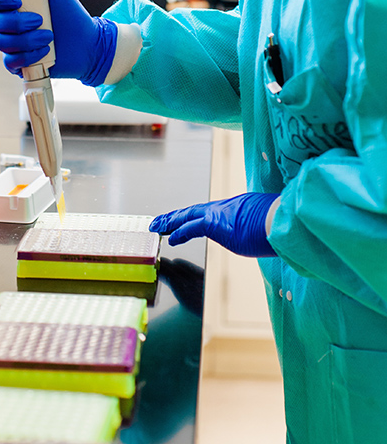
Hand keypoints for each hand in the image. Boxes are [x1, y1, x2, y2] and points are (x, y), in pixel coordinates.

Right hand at [0, 0, 117, 84]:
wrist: (88, 44)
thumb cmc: (71, 15)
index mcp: (15, 3)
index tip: (15, 0)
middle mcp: (10, 23)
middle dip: (17, 23)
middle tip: (40, 20)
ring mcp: (14, 43)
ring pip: (3, 43)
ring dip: (27, 41)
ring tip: (48, 38)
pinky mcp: (20, 62)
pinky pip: (10, 62)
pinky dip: (27, 57)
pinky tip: (43, 52)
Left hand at [149, 193, 279, 257]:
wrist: (284, 220)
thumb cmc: (283, 224)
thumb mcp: (269, 224)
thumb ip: (258, 228)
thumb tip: (261, 235)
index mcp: (238, 207)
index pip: (210, 212)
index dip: (195, 216)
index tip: (185, 220)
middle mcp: (227, 207)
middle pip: (195, 210)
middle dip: (177, 216)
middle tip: (161, 220)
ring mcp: (221, 214)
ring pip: (190, 216)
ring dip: (172, 222)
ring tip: (158, 226)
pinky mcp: (217, 224)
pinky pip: (193, 227)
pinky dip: (180, 231)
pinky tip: (171, 237)